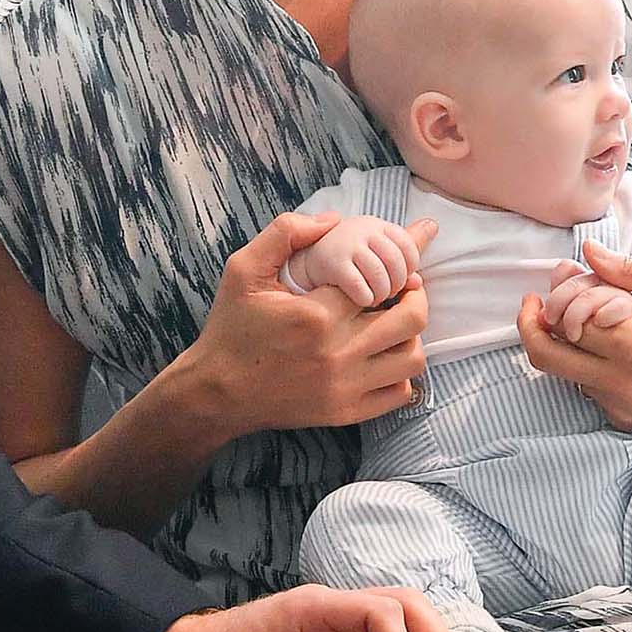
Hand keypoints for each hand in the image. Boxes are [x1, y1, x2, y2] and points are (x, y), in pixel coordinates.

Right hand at [186, 213, 432, 437]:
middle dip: (414, 295)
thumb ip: (285, 233)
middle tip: (402, 288)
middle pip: (410, 318)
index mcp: (316, 314)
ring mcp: (345, 387)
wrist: (217, 391)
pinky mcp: (346, 412)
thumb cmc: (231, 328)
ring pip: (412, 358)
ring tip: (393, 322)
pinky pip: (400, 393)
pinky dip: (402, 373)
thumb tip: (333, 219)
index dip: (398, 264)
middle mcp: (337, 353)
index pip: (382, 279)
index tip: (404, 256)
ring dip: (410, 335)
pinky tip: (382, 357)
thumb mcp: (243, 269)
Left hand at [518, 240, 631, 432]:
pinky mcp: (629, 422)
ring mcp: (623, 407)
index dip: (554, 298)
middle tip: (533, 306)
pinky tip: (609, 348)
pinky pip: (589, 392)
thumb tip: (586, 250)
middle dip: (530, 328)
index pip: (565, 321)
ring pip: (566, 375)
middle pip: (546, 357)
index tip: (556, 279)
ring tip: (584, 320)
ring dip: (565, 347)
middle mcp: (621, 382)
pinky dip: (587, 369)